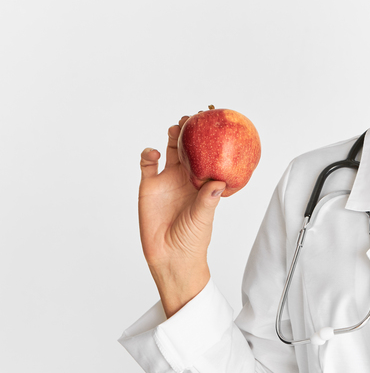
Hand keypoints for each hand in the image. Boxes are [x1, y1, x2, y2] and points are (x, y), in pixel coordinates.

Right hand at [138, 117, 225, 316]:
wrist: (170, 255)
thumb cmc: (193, 238)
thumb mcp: (203, 217)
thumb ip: (208, 199)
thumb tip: (219, 181)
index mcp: (203, 182)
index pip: (209, 156)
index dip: (212, 141)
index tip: (216, 125)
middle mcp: (186, 178)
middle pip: (189, 148)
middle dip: (191, 131)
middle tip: (194, 118)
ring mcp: (167, 180)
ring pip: (170, 150)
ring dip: (173, 137)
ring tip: (177, 128)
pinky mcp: (149, 185)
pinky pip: (148, 164)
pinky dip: (149, 154)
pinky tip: (155, 153)